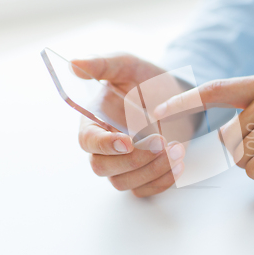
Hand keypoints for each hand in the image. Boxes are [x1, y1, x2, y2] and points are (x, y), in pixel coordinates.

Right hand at [73, 55, 190, 196]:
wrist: (176, 95)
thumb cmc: (147, 80)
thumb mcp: (127, 65)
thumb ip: (102, 64)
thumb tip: (74, 65)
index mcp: (95, 121)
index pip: (87, 140)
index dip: (103, 144)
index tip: (127, 141)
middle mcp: (106, 146)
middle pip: (103, 167)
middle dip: (134, 159)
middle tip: (161, 141)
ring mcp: (125, 163)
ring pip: (124, 182)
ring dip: (152, 170)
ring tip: (178, 148)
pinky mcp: (145, 173)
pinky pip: (146, 190)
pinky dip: (163, 181)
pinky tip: (179, 163)